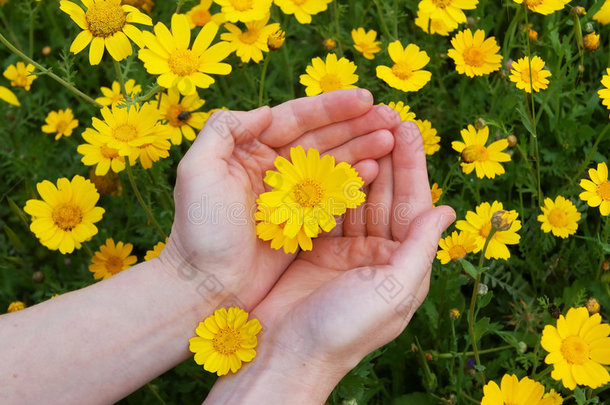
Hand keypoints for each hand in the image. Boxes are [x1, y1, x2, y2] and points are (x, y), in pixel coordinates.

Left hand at [159, 89, 401, 309]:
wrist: (206, 284)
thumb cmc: (198, 230)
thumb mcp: (197, 172)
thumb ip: (223, 131)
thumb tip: (265, 111)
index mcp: (249, 149)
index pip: (295, 119)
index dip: (330, 107)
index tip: (364, 99)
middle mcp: (273, 168)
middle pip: (321, 138)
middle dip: (355, 125)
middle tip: (390, 116)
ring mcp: (290, 195)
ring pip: (331, 163)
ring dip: (361, 148)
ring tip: (390, 140)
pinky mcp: (302, 221)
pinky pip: (333, 194)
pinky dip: (354, 181)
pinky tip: (375, 169)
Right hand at [205, 121, 454, 402]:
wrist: (283, 355)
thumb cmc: (343, 329)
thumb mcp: (392, 290)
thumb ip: (420, 247)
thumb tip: (448, 209)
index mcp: (402, 265)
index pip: (412, 205)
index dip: (412, 166)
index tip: (408, 126)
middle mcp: (377, 255)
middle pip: (384, 195)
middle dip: (386, 156)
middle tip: (382, 114)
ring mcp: (344, 252)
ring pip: (355, 198)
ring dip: (358, 164)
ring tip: (357, 127)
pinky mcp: (314, 250)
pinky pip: (325, 209)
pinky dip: (328, 184)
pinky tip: (328, 157)